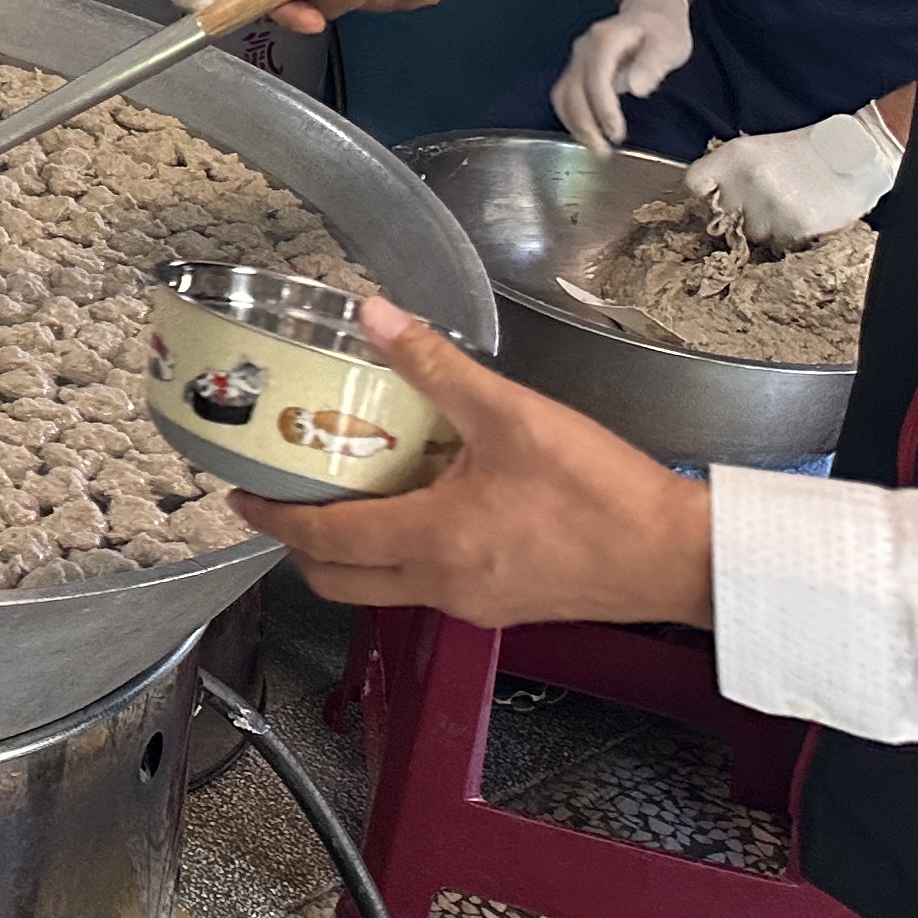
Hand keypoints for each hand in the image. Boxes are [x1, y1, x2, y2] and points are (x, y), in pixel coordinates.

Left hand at [237, 296, 714, 627]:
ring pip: (382, 587)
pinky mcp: (504, 603)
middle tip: (280, 496)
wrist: (677, 556)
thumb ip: (435, 366)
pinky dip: (399, 553)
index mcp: (432, 542)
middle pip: (339, 580)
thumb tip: (376, 314)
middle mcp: (442, 585)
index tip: (239, 493)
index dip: (272, 517)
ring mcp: (474, 602)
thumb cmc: (601, 493)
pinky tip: (417, 503)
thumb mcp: (511, 415)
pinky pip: (426, 584)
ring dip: (350, 551)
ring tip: (342, 491)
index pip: (325, 540)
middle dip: (298, 544)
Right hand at [551, 0, 695, 150]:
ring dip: (575, 125)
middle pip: (572, 91)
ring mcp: (577, 59)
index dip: (603, 109)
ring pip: (563, 96)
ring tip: (596, 148)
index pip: (596, 79)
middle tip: (604, 152)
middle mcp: (583, 50)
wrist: (650, 10)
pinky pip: (565, 96)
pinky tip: (589, 133)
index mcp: (604, 40)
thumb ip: (652, 64)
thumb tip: (635, 88)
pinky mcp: (577, 70)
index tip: (617, 134)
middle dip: (585, 124)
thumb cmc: (662, 30)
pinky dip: (573, 118)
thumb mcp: (669, 44)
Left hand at [689, 108, 902, 243]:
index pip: (694, 184)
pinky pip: (780, 241)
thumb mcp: (760, 149)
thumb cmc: (807, 149)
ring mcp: (772, 205)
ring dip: (767, 226)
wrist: (858, 153)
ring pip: (752, 233)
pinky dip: (790, 234)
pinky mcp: (796, 225)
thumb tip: (709, 196)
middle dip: (740, 212)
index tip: (716, 197)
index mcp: (735, 157)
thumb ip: (731, 171)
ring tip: (790, 205)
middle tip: (766, 200)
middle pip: (724, 215)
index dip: (705, 193)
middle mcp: (748, 181)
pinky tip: (804, 213)